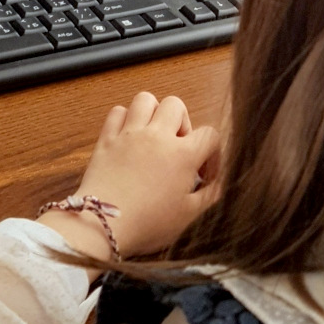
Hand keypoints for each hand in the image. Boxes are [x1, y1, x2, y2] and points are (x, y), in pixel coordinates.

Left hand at [38, 92, 221, 262]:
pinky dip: (124, 119)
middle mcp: (158, 136)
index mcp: (183, 155)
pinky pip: (117, 112)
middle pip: (176, 105)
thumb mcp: (188, 216)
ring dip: (153, 113)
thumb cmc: (149, 224)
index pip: (210, 135)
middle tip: (177, 149)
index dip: (212, 153)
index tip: (203, 174)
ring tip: (153, 136)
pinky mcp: (107, 139)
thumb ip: (209, 196)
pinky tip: (128, 137)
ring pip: (145, 99)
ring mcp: (130, 134)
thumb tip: (219, 184)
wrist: (104, 224)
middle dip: (182, 123)